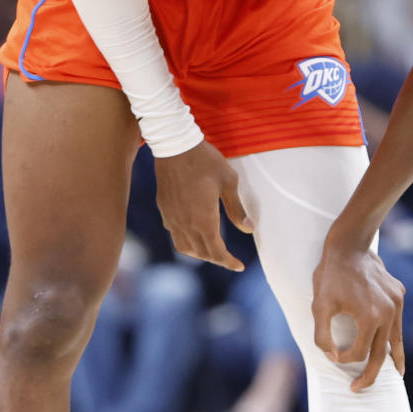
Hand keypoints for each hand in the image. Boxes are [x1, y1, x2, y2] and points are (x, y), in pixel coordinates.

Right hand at [154, 140, 251, 270]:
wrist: (174, 145)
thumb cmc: (205, 161)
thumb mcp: (228, 182)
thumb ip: (236, 208)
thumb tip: (248, 229)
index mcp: (203, 220)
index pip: (216, 251)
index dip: (228, 262)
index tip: (239, 266)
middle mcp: (185, 224)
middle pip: (201, 253)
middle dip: (216, 259)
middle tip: (229, 259)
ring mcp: (172, 217)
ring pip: (184, 247)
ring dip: (199, 253)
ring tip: (212, 250)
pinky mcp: (164, 208)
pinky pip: (174, 234)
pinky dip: (186, 241)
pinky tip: (193, 233)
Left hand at [312, 238, 404, 391]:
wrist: (349, 245)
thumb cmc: (330, 276)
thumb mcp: (318, 306)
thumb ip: (322, 336)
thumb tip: (332, 357)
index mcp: (370, 317)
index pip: (358, 351)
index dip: (343, 358)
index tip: (333, 356)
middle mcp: (388, 313)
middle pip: (381, 354)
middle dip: (369, 375)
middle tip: (358, 389)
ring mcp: (397, 303)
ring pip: (396, 340)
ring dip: (393, 360)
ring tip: (395, 376)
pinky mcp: (399, 295)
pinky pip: (396, 322)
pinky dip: (395, 337)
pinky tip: (395, 348)